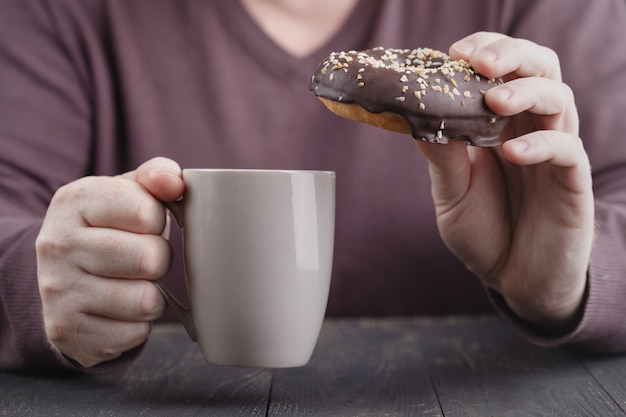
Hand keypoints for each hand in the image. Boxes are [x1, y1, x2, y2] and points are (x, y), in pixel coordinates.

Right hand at [36, 157, 184, 366]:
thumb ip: (157, 176)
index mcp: (74, 201)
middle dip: (160, 259)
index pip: (145, 211)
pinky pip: (135, 333)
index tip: (146, 224)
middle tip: (145, 258)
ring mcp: (58, 291)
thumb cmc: (110, 228)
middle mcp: (56, 244)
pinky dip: (138, 325)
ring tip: (135, 284)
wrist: (63, 277)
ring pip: (146, 301)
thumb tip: (176, 183)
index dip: (158, 219)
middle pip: (149, 258)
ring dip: (152, 296)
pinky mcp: (68, 331)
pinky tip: (120, 311)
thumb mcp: (128, 192)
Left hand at [415, 32, 593, 331]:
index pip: (502, 72)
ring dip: (526, 92)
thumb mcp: (451, 194)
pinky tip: (512, 153)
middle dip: (511, 57)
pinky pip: (567, 151)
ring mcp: (553, 153)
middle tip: (480, 62)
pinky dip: (541, 145)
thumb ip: (441, 156)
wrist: (514, 279)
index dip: (483, 53)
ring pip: (559, 100)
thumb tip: (414, 116)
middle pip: (538, 70)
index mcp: (500, 126)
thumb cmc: (484, 231)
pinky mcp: (571, 183)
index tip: (455, 53)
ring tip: (494, 100)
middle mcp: (530, 130)